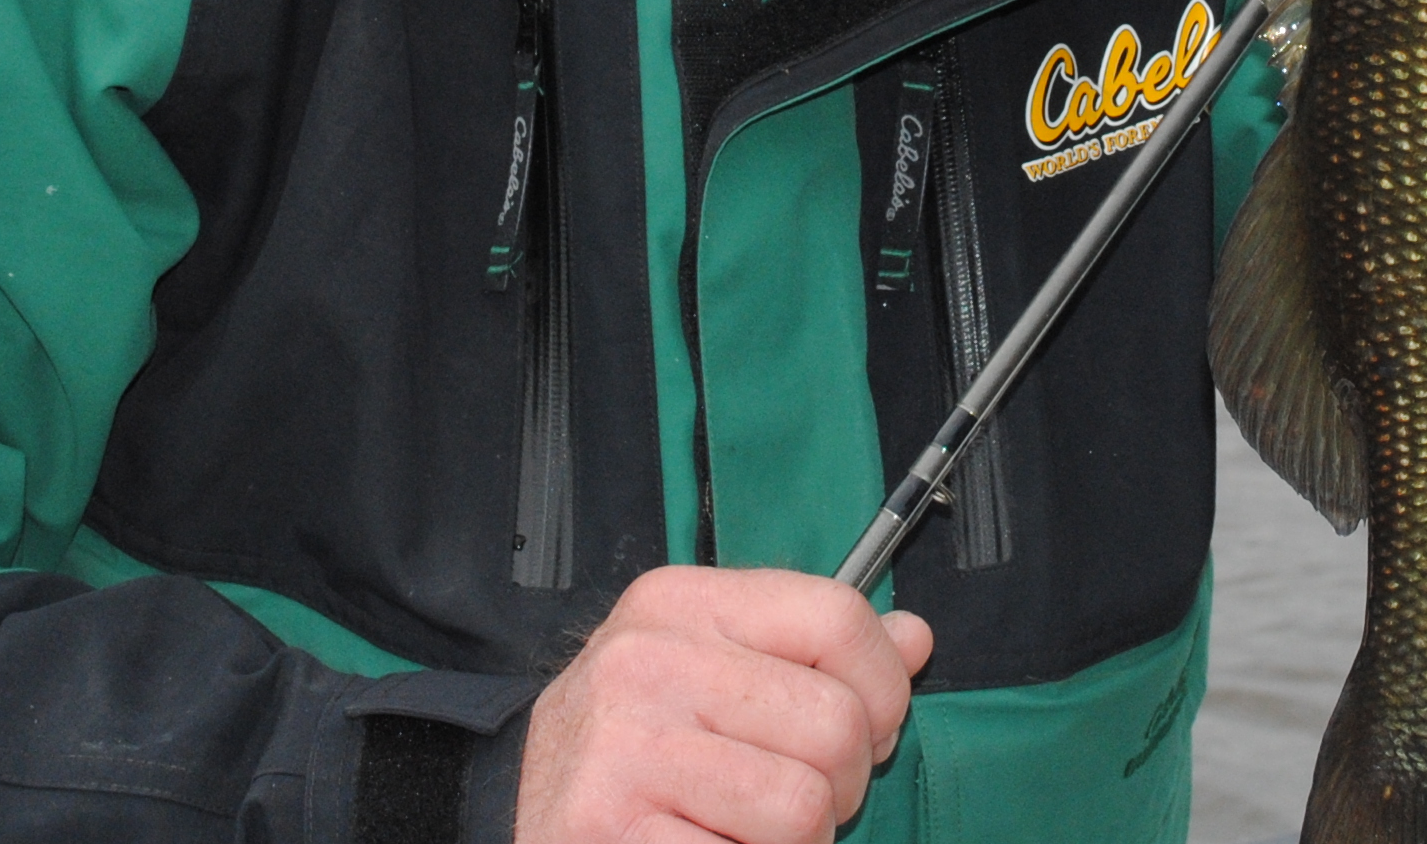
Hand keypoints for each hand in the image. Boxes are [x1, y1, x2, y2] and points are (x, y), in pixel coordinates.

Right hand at [513, 566, 933, 843]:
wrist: (512, 812)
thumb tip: (913, 638)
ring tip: (746, 832)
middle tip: (796, 801)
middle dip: (840, 784)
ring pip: (802, 811)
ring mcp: (622, 752)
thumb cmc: (630, 745)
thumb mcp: (709, 668)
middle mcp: (645, 664)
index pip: (837, 617)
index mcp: (678, 604)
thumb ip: (809, 652)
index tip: (872, 727)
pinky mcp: (608, 833)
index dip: (884, 687)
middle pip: (835, 725)